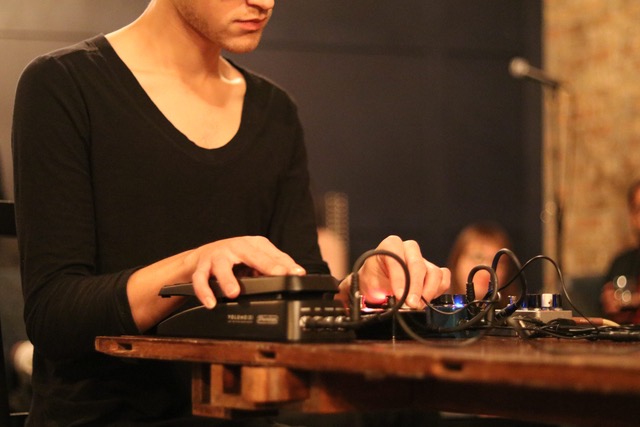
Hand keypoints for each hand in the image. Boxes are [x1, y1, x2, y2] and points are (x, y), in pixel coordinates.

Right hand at [187, 236, 304, 308]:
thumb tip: (296, 274)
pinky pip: (201, 279)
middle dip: (265, 265)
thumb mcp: (255, 258)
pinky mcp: (201, 266)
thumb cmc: (233, 257)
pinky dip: (205, 291)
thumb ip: (274, 265)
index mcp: (253, 244)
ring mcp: (217, 255)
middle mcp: (236, 246)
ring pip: (222, 266)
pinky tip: (211, 302)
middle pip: (251, 254)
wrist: (201, 257)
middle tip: (278, 275)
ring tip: (233, 293)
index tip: (297, 274)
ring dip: (227, 279)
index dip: (286, 265)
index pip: (272, 254)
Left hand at [352, 235, 449, 308]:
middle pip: (418, 266)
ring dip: (428, 292)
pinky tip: (426, 299)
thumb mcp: (372, 283)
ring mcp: (423, 259)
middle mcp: (409, 249)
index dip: (400, 279)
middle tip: (411, 304)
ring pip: (434, 273)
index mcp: (391, 245)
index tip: (399, 295)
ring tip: (417, 305)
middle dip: (416, 288)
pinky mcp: (433, 270)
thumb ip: (385, 288)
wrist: (377, 284)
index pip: (399, 260)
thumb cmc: (374, 279)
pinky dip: (438, 291)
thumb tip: (401, 299)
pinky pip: (443, 278)